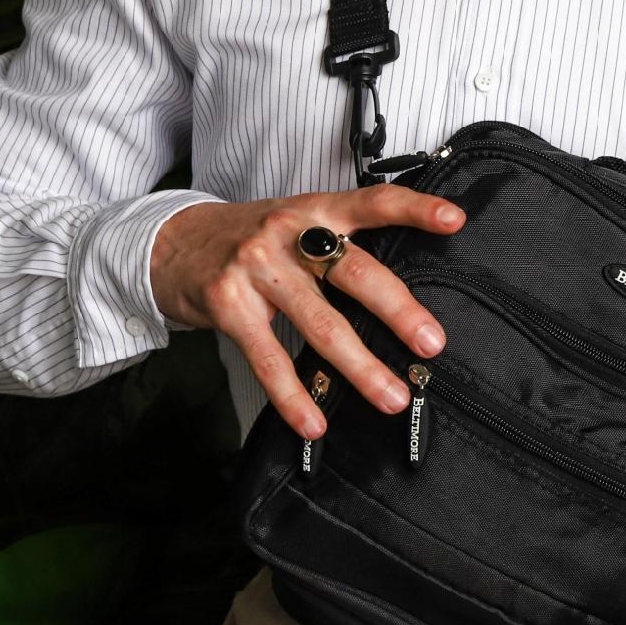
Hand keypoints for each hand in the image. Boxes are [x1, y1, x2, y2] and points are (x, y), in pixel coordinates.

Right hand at [148, 184, 465, 432]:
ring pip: (320, 323)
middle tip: (432, 343)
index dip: (414, 208)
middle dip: (398, 310)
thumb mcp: (295, 222)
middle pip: (354, 272)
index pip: (371, 203)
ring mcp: (256, 269)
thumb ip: (339, 243)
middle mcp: (288, 234)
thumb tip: (401, 293)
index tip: (454, 221)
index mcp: (313, 209)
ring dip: (360, 367)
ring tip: (391, 396)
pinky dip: (294, 395)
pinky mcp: (229, 305)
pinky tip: (315, 421)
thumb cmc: (250, 239)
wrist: (171, 243)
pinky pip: (269, 358)